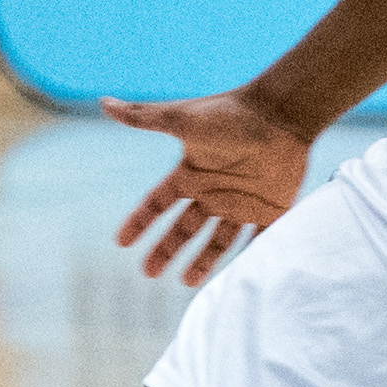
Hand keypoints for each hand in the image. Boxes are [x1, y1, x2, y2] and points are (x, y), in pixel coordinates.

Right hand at [105, 87, 316, 285]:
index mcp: (191, 174)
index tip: (121, 242)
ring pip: (218, 240)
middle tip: (149, 273)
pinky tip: (238, 277)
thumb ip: (143, 117)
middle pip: (183, 228)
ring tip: (187, 283)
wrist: (282, 113)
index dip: (140, 222)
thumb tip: (103, 103)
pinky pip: (259, 240)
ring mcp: (242, 202)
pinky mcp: (271, 209)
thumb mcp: (183, 119)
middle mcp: (213, 191)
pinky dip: (250, 257)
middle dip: (166, 250)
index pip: (158, 203)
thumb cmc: (231, 114)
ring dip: (202, 261)